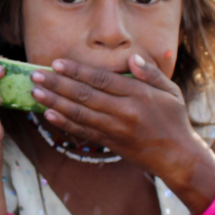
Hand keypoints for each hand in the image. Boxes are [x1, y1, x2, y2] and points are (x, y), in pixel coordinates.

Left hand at [29, 52, 201, 180]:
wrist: (178, 157)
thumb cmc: (174, 120)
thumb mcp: (170, 91)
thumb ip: (150, 73)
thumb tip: (132, 58)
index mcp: (138, 95)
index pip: (101, 79)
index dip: (78, 71)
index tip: (57, 63)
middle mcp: (124, 112)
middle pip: (85, 95)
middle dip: (58, 84)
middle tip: (36, 75)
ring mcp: (115, 129)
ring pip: (80, 114)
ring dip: (55, 102)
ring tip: (36, 92)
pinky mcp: (110, 143)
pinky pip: (83, 132)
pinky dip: (65, 123)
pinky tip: (49, 114)